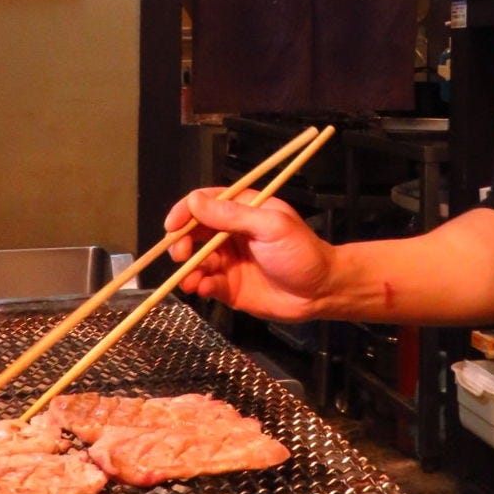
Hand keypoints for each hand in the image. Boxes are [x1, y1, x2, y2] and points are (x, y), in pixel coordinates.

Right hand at [163, 188, 333, 321]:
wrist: (321, 292)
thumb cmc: (301, 252)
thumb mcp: (269, 226)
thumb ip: (231, 215)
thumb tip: (194, 202)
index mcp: (243, 211)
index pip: (205, 203)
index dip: (184, 212)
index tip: (172, 226)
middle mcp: (231, 234)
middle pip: (193, 232)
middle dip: (181, 242)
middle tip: (181, 254)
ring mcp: (229, 261)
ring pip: (196, 260)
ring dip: (188, 268)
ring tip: (191, 278)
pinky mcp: (230, 287)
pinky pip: (206, 284)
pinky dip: (200, 285)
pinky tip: (204, 288)